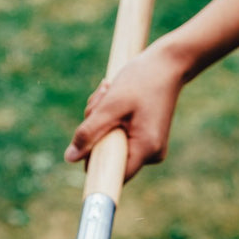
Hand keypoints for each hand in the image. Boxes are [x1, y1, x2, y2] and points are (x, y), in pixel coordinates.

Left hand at [65, 41, 185, 181]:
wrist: (168, 64)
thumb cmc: (141, 79)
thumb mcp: (110, 104)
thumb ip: (89, 132)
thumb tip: (70, 158)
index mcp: (146, 149)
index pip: (113, 174)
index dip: (94, 162)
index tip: (86, 144)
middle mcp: (152, 154)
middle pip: (108, 156)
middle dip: (96, 130)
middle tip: (101, 98)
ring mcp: (150, 148)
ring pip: (111, 144)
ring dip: (101, 120)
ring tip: (108, 92)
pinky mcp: (147, 140)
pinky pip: (119, 137)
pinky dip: (111, 119)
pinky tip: (116, 99)